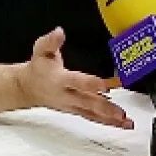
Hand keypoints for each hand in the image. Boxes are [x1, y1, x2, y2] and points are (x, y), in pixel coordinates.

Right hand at [18, 28, 132, 128]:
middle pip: (88, 103)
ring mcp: (73, 106)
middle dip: (105, 108)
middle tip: (121, 113)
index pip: (77, 82)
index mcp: (60, 79)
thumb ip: (51, 41)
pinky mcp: (77, 111)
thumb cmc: (38, 68)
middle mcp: (67, 95)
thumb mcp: (41, 50)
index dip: (92, 84)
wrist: (28, 88)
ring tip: (127, 123)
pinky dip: (108, 122)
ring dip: (110, 119)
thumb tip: (59, 32)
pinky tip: (121, 124)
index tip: (106, 86)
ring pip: (92, 114)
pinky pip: (93, 118)